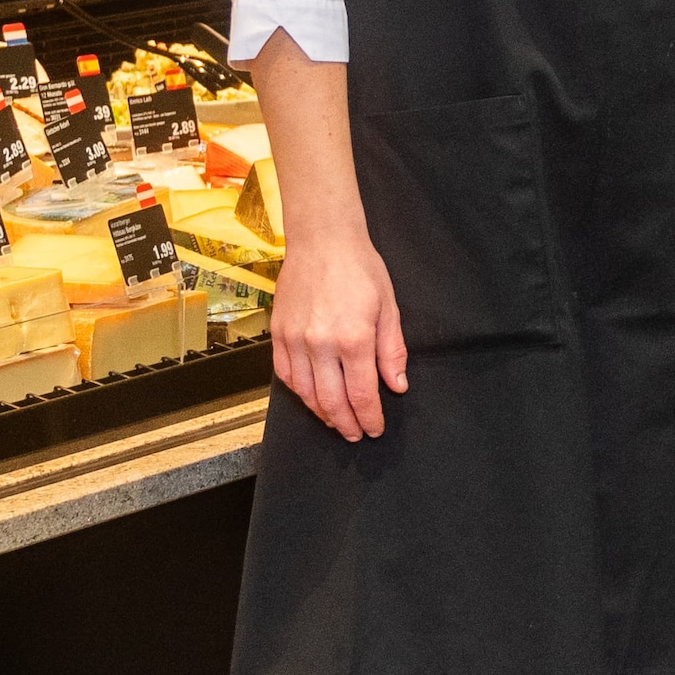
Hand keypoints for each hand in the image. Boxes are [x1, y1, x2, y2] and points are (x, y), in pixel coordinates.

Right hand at [270, 230, 406, 442]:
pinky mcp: (277, 333)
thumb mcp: (388, 307)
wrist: (322, 239)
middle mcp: (320, 344)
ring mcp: (295, 340)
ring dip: (322, 413)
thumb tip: (396, 386)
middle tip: (355, 434)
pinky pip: (285, 375)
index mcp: (354, 338)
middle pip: (332, 401)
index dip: (369, 418)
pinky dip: (299, 392)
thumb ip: (392, 351)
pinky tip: (312, 398)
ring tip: (336, 421)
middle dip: (346, 424)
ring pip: (305, 393)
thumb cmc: (360, 269)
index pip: (362, 394)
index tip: (375, 429)